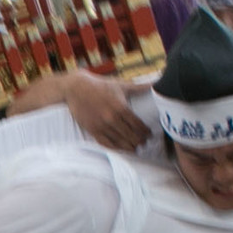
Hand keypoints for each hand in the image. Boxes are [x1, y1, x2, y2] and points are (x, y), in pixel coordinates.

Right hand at [24, 70, 150, 151]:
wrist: (76, 88)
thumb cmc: (100, 85)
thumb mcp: (121, 85)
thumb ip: (139, 86)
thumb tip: (156, 83)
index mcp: (120, 107)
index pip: (137, 124)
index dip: (145, 132)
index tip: (149, 135)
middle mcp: (112, 118)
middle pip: (130, 135)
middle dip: (139, 141)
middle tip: (144, 144)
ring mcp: (101, 125)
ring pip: (119, 142)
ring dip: (129, 147)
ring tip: (135, 149)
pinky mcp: (92, 130)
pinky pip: (106, 143)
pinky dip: (115, 148)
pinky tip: (120, 149)